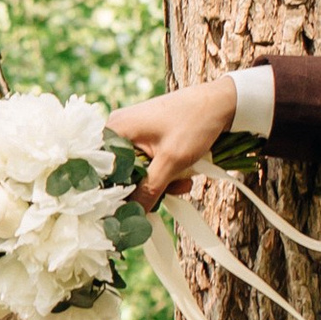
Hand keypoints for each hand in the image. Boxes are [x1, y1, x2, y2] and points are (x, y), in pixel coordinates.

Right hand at [107, 73, 239, 209]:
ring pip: (136, 170)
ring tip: (184, 182)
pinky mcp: (147, 136)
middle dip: (145, 187)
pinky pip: (147, 162)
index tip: (131, 207)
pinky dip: (164, 171)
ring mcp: (133, 132)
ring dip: (159, 181)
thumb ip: (149, 189)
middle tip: (171, 191)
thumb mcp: (171, 161)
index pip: (100, 170)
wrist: (221, 102)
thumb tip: (132, 217)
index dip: (113, 192)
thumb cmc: (194, 123)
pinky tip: (183, 174)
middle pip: (119, 172)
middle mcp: (119, 129)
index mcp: (116, 130)